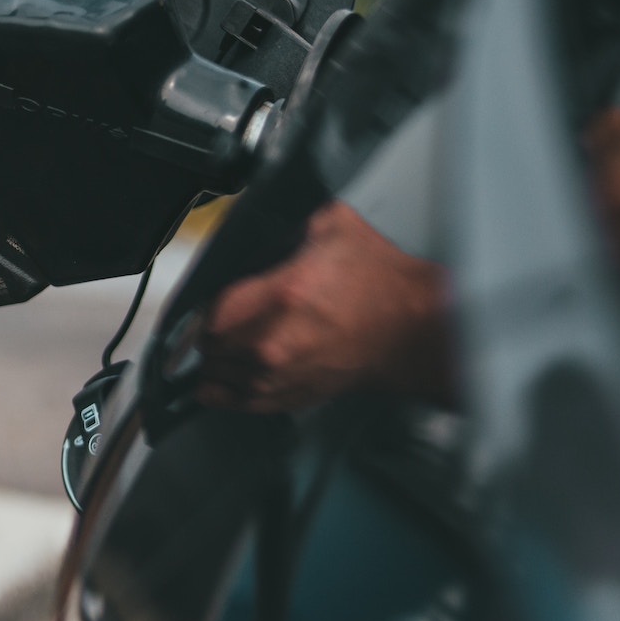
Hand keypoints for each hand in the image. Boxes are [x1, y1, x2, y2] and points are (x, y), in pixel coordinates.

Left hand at [199, 201, 449, 411]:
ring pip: (219, 377)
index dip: (206, 305)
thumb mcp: (333, 226)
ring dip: (215, 363)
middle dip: (209, 332)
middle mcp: (273, 341)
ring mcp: (281, 375)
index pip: (211, 309)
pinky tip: (213, 387)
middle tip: (214, 322)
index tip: (210, 301)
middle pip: (209, 346)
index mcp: (281, 293)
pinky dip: (224, 394)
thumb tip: (263, 217)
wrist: (412, 330)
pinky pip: (240, 403)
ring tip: (217, 351)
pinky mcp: (293, 397)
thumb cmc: (380, 283)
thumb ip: (290, 220)